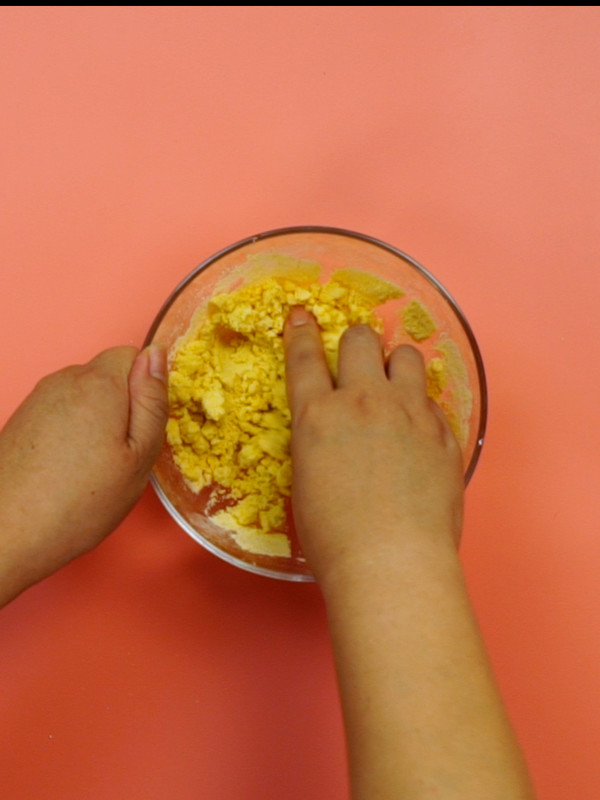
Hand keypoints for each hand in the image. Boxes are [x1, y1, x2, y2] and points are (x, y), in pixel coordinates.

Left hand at [0, 346, 167, 605]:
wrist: (7, 532)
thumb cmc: (79, 502)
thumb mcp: (140, 455)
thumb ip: (152, 400)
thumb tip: (157, 354)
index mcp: (99, 384)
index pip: (135, 355)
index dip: (147, 389)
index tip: (144, 426)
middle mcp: (65, 381)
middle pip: (108, 375)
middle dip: (122, 405)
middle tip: (122, 453)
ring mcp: (39, 398)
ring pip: (85, 394)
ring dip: (97, 420)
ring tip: (93, 465)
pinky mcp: (24, 418)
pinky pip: (62, 411)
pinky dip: (72, 432)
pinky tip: (68, 467)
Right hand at [283, 306, 462, 586]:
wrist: (391, 562)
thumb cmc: (336, 538)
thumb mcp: (306, 482)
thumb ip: (319, 440)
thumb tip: (331, 430)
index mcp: (318, 416)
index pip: (306, 356)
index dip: (302, 330)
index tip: (302, 315)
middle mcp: (363, 402)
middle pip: (361, 339)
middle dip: (356, 343)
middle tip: (357, 361)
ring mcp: (408, 413)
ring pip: (406, 356)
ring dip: (395, 365)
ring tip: (393, 386)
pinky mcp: (442, 432)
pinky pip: (432, 398)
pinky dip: (421, 405)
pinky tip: (417, 429)